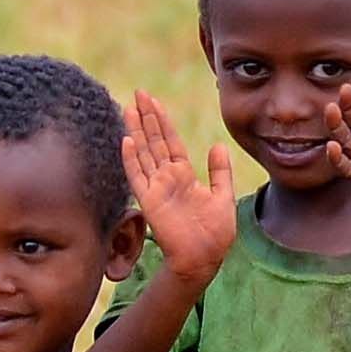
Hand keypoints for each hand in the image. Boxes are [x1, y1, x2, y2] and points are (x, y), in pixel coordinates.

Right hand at [121, 91, 239, 289]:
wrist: (205, 258)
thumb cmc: (215, 233)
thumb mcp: (223, 196)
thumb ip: (220, 171)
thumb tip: (218, 145)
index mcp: (184, 175)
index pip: (170, 141)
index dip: (162, 121)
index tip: (154, 101)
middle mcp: (167, 178)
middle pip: (154, 141)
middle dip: (147, 117)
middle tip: (138, 93)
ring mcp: (156, 188)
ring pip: (143, 153)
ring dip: (136, 131)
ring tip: (128, 108)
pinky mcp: (149, 202)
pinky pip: (138, 176)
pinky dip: (132, 159)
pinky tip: (127, 140)